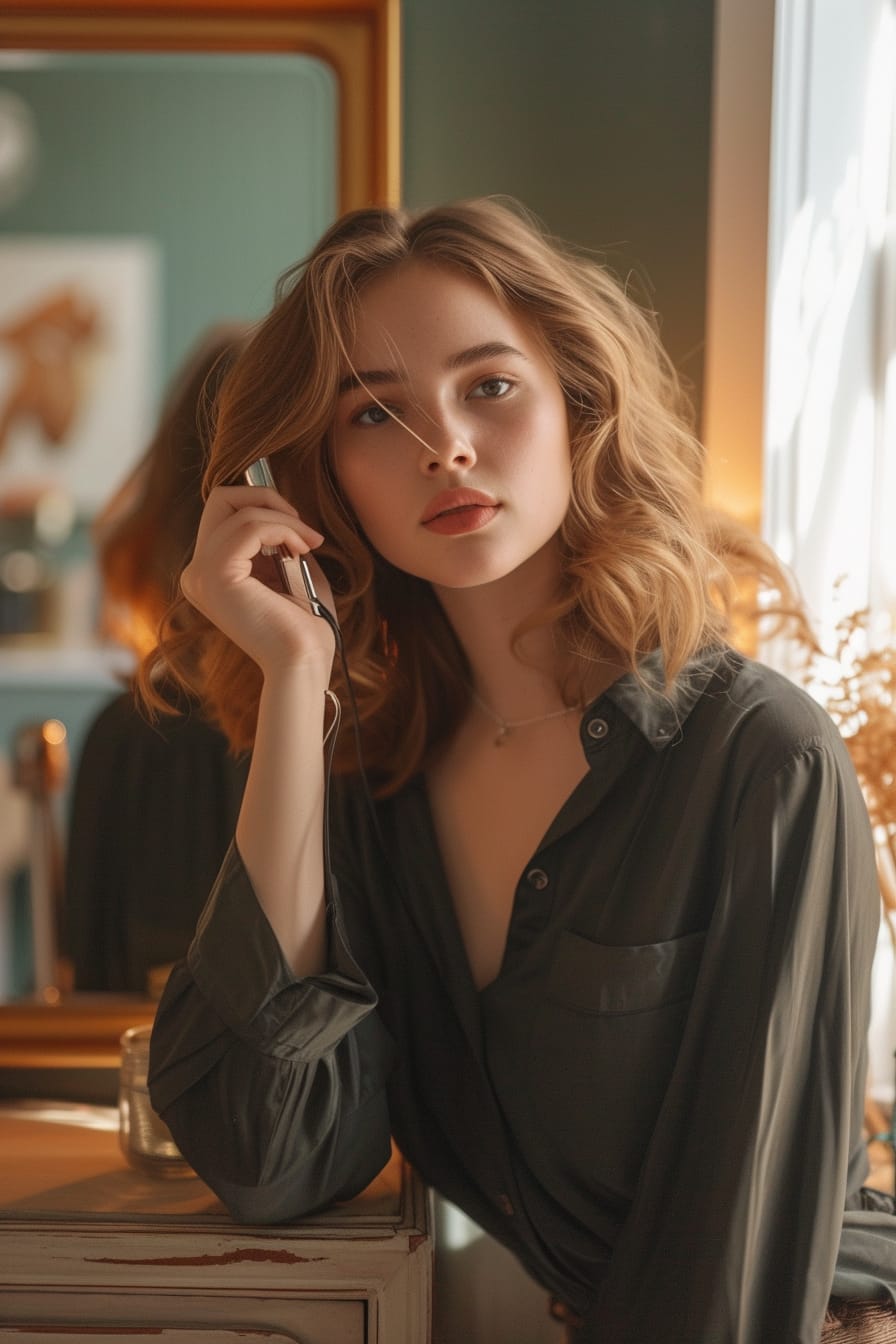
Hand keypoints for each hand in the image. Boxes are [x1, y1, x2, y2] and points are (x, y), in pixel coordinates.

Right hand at [181, 485, 336, 676]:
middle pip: (220, 498)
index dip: (264, 508)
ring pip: (240, 510)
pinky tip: (303, 550)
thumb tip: (282, 508)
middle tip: (302, 527)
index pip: (224, 513)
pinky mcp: (216, 575)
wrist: (303, 663)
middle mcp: (196, 572)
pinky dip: (283, 529)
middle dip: (266, 498)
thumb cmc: (304, 625)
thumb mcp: (291, 570)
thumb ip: (279, 540)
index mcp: (209, 573)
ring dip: (284, 519)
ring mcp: (201, 573)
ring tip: (310, 543)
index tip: (301, 532)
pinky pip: (251, 526)